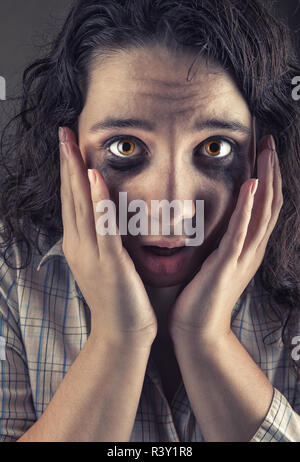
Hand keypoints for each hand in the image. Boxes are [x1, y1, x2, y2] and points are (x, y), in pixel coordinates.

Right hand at [59, 127, 156, 346]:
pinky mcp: (110, 263)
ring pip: (82, 207)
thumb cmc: (117, 297)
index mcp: (79, 245)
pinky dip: (99, 201)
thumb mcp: (102, 262)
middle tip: (62, 133)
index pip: (72, 201)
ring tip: (71, 145)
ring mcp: (92, 254)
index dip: (69, 171)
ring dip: (77, 174)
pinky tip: (95, 178)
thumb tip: (103, 214)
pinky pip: (103, 227)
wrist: (122, 334)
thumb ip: (100, 238)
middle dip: (67, 163)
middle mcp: (79, 246)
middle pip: (72, 197)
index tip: (68, 145)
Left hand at [168, 135, 282, 342]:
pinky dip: (247, 208)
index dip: (267, 178)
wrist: (198, 331)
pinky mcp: (227, 265)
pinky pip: (241, 232)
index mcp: (247, 248)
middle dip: (271, 171)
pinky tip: (250, 186)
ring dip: (266, 180)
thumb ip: (221, 243)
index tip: (263, 151)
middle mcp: (251, 250)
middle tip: (269, 141)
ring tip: (266, 153)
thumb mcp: (215, 263)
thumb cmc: (202, 297)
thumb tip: (216, 223)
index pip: (263, 207)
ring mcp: (242, 257)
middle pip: (270, 203)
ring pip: (262, 212)